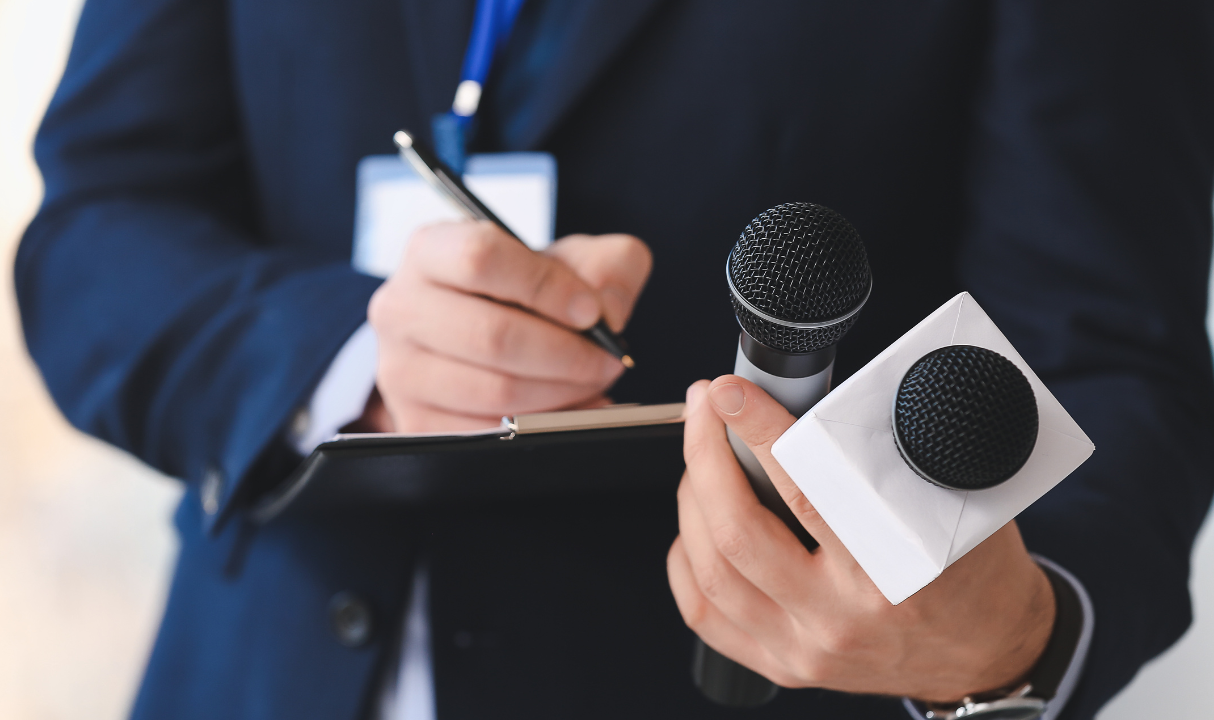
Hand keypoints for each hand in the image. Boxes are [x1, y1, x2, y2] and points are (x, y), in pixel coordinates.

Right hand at [364, 221, 650, 432]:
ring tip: (591, 381)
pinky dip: (543, 426)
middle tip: (606, 359)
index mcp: (431, 250)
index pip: (481, 258)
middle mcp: (401, 307)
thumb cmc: (529, 292)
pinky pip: (487, 434)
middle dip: (565, 353)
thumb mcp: (573, 259)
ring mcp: (400, 369)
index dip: (545, 286)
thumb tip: (606, 315)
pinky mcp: (413, 420)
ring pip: (494, 389)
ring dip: (560, 391)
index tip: (590, 311)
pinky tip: (572, 410)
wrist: (488, 333)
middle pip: (491, 334)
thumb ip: (608, 265)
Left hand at [667, 376, 1055, 702]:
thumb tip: (817, 398)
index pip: (808, 490)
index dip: (760, 431)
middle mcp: (843, 617)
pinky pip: (706, 615)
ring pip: (712, 572)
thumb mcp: (955, 504)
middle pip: (739, 531)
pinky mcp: (786, 667)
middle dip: (705, 455)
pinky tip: (695, 526)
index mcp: (893, 570)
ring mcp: (808, 648)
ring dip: (693, 501)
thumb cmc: (974, 570)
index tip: (732, 391)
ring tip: (700, 458)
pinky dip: (686, 562)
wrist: (991, 654)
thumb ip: (890, 458)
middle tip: (703, 408)